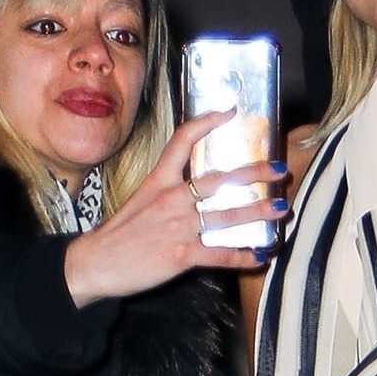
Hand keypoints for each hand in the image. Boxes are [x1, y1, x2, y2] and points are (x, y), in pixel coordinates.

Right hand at [62, 114, 287, 305]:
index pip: (183, 140)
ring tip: (281, 208)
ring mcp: (178, 227)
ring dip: (257, 212)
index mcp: (159, 181)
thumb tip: (195, 189)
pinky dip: (242, 257)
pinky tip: (259, 256)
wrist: (95, 263)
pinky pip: (219, 254)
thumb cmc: (119, 234)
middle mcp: (172, 199)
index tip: (230, 111)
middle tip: (279, 169)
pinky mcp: (181, 255)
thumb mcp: (140, 199)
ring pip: (226, 216)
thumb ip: (167, 190)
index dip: (207, 122)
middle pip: (218, 179)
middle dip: (253, 173)